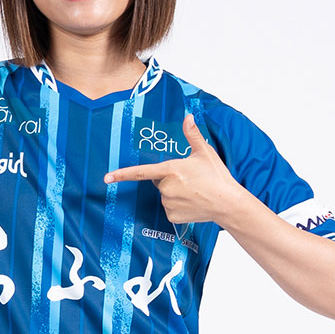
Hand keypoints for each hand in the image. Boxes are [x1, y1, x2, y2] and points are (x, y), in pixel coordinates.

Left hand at [104, 113, 240, 225]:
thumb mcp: (204, 153)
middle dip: (169, 179)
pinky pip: (170, 209)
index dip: (122, 175)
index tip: (107, 178)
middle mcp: (166, 187)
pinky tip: (192, 203)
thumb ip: (192, 135)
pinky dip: (178, 207)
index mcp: (171, 169)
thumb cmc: (217, 176)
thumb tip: (187, 117)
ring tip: (194, 191)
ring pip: (165, 195)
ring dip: (174, 193)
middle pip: (159, 181)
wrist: (227, 202)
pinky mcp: (173, 216)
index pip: (141, 172)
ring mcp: (169, 203)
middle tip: (190, 179)